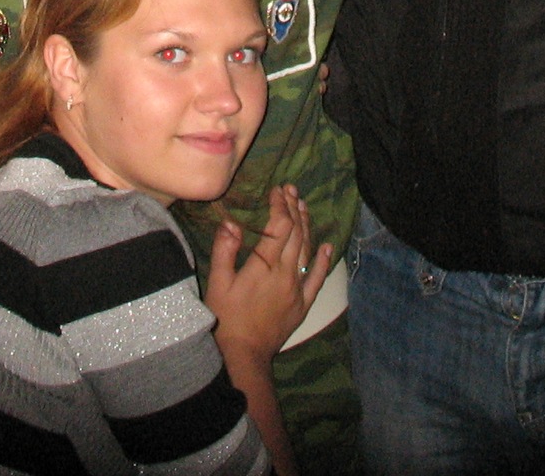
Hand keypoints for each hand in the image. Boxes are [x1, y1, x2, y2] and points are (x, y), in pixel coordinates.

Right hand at [205, 184, 334, 371]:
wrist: (244, 354)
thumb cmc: (226, 317)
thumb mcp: (218, 282)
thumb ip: (225, 250)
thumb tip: (231, 222)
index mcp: (265, 265)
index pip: (279, 226)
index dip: (280, 205)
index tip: (277, 190)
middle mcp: (286, 272)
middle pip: (296, 233)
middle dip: (294, 208)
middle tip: (291, 189)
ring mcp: (297, 288)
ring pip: (307, 250)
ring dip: (307, 226)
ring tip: (304, 206)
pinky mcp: (303, 303)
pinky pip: (317, 279)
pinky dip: (324, 261)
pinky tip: (327, 246)